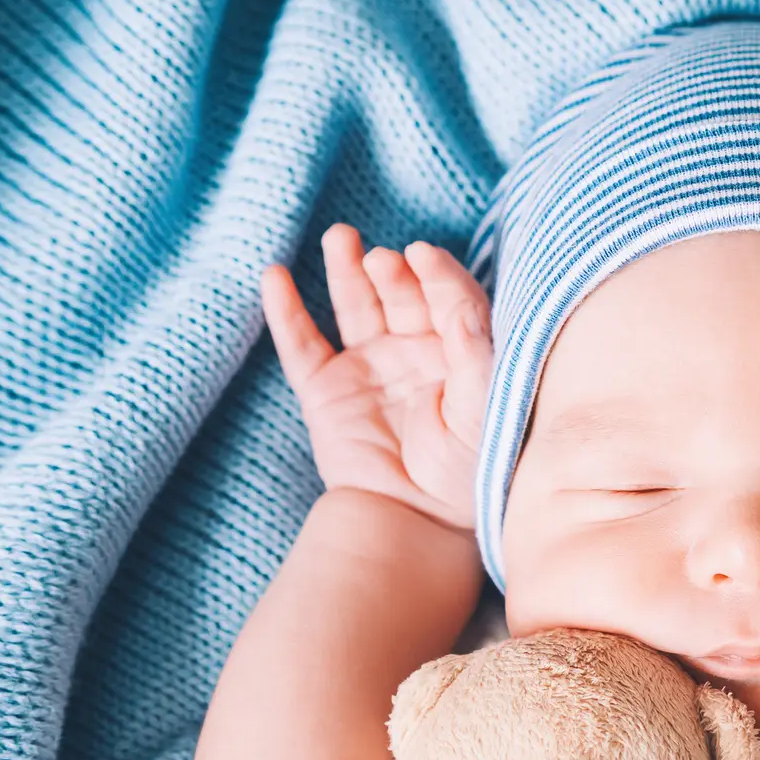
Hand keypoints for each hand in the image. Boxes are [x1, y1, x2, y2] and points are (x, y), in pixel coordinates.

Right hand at [261, 224, 493, 530]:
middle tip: (381, 259)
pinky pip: (301, 344)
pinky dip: (286, 311)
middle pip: (400, 294)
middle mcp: (413, 353)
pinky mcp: (326, 391)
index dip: (436, 273)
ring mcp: (367, 369)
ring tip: (340, 238)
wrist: (415, 521)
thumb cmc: (464, 470)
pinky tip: (275, 276)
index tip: (423, 254)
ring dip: (344, 269)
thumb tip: (454, 290)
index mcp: (457, 353)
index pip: (448, 297)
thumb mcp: (484, 403)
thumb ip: (475, 346)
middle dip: (390, 271)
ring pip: (353, 305)